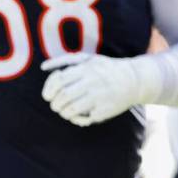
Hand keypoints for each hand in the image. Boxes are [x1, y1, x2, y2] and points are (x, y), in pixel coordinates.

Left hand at [41, 53, 157, 126]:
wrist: (133, 79)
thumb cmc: (104, 68)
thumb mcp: (86, 58)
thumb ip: (64, 60)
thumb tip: (43, 67)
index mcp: (85, 69)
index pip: (58, 81)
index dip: (48, 90)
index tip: (47, 96)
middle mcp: (92, 82)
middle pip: (64, 96)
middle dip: (55, 104)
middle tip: (55, 106)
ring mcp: (99, 97)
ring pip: (72, 109)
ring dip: (63, 112)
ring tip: (63, 111)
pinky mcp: (105, 109)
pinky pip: (84, 118)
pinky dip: (76, 119)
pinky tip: (77, 116)